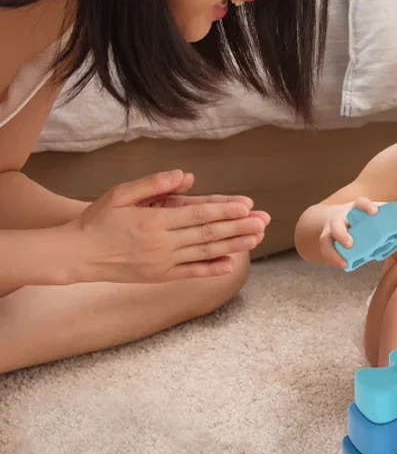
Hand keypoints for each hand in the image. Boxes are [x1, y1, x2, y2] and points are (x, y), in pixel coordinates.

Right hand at [66, 170, 269, 283]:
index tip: (247, 206)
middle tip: (264, 221)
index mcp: (154, 221)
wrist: (76, 255)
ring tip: (256, 238)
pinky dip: (212, 269)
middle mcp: (162, 244)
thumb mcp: (121, 194)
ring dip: (234, 246)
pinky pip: (191, 273)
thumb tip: (185, 176)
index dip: (225, 211)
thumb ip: (153, 184)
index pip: (198, 215)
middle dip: (239, 227)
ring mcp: (162, 263)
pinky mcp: (160, 276)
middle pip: (208, 234)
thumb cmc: (99, 220)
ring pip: (205, 253)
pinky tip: (232, 264)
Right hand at [319, 196, 380, 268]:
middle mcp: (340, 217)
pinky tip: (342, 265)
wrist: (332, 219)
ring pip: (326, 238)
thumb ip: (383, 221)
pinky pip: (325, 250)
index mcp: (355, 209)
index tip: (374, 213)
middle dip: (341, 234)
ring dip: (333, 251)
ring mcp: (331, 229)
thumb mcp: (370, 216)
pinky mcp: (326, 241)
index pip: (360, 203)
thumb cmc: (360, 220)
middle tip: (350, 244)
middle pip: (336, 222)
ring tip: (343, 263)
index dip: (367, 206)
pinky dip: (332, 258)